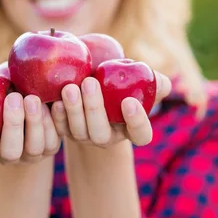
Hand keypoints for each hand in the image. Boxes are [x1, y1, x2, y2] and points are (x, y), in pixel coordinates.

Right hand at [0, 89, 61, 166]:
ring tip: (32, 97)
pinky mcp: (50, 147)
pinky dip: (54, 121)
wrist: (27, 98)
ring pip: (34, 147)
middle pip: (9, 152)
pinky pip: (53, 139)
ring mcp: (30, 155)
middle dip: (12, 126)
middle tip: (12, 98)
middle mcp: (7, 156)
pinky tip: (54, 102)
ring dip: (34, 122)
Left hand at [50, 71, 171, 147]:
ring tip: (70, 87)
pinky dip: (57, 115)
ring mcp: (85, 136)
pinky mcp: (66, 131)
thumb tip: (161, 83)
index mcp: (131, 128)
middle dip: (94, 109)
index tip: (130, 102)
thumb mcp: (140, 81)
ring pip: (79, 131)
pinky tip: (55, 100)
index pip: (140, 134)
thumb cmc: (122, 82)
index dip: (137, 122)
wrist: (92, 81)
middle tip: (90, 83)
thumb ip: (155, 82)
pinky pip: (59, 128)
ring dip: (74, 110)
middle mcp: (108, 137)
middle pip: (101, 134)